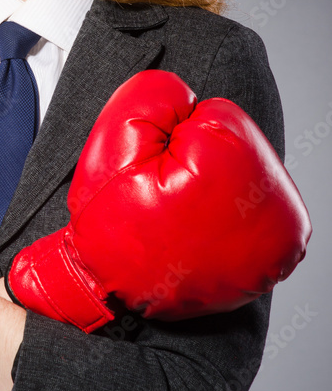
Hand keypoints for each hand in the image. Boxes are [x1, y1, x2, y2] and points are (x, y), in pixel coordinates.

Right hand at [7, 70, 311, 328]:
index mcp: (234, 167)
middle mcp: (273, 206)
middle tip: (166, 199)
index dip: (174, 138)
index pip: (215, 114)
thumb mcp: (114, 143)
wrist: (109, 293)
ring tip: (182, 218)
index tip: (155, 174)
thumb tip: (190, 99)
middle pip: (237, 144)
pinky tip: (200, 233)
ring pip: (245, 176)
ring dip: (216, 187)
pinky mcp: (277, 260)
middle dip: (199, 160)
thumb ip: (153, 97)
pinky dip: (227, 215)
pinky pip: (252, 211)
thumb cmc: (109, 223)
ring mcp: (280, 240)